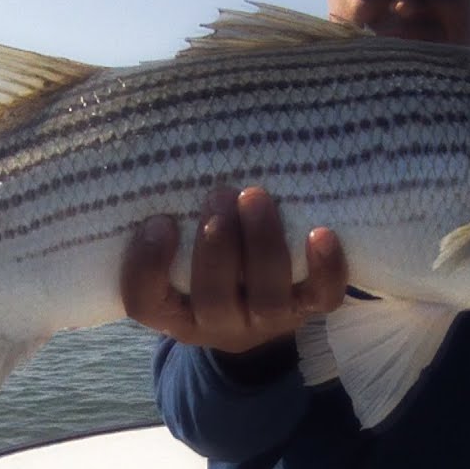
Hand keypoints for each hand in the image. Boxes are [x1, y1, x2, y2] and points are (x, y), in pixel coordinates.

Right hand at [119, 186, 347, 353]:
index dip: (148, 267)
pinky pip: (322, 298)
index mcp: (171, 310)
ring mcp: (264, 320)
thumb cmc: (202, 256)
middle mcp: (216, 323)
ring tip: (255, 197)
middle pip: (213, 299)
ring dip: (262, 245)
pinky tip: (321, 233)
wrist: (254, 303)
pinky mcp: (306, 309)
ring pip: (267, 299)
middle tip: (218, 196)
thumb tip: (153, 145)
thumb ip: (166, 215)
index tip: (159, 222)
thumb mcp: (174, 245)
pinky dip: (325, 267)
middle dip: (216, 248)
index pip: (144, 302)